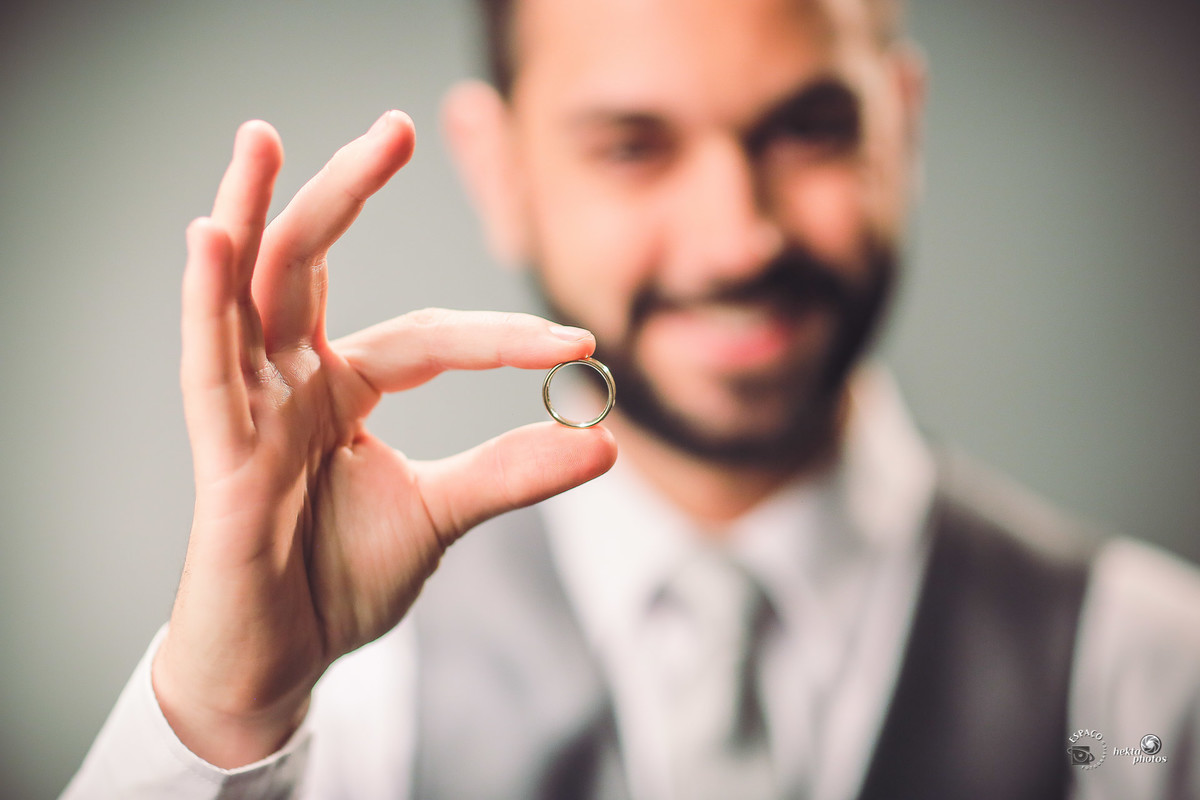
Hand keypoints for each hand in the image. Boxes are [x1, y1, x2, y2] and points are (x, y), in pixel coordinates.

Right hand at [152, 112, 616, 766]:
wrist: (280, 664)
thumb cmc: (337, 582)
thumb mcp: (442, 515)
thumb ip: (511, 474)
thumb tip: (605, 442)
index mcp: (341, 390)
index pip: (426, 335)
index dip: (501, 336)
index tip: (578, 345)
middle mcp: (291, 381)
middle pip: (312, 268)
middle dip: (347, 194)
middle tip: (397, 129)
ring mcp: (248, 409)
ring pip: (248, 293)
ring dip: (257, 212)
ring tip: (265, 138)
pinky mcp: (217, 453)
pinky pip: (205, 366)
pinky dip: (205, 301)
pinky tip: (212, 237)